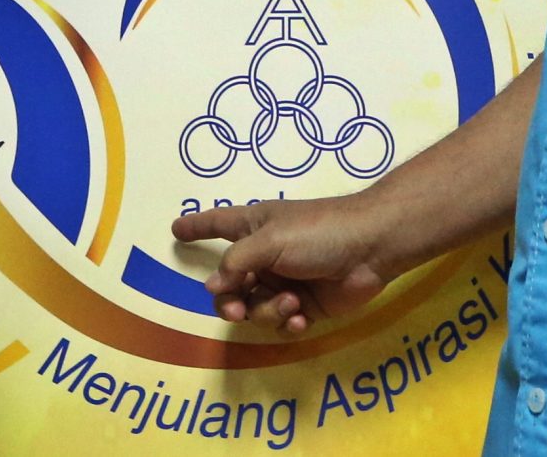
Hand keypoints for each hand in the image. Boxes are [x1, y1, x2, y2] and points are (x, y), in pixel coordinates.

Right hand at [170, 194, 397, 333]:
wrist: (371, 249)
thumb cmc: (318, 232)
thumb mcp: (270, 240)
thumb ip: (237, 263)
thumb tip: (212, 286)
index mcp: (254, 228)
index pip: (217, 224)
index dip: (196, 226)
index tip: (175, 229)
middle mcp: (265, 255)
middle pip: (230, 283)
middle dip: (229, 299)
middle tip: (236, 308)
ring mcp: (285, 281)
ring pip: (255, 307)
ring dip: (268, 309)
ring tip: (291, 303)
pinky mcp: (306, 306)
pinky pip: (281, 322)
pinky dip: (287, 322)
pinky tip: (300, 317)